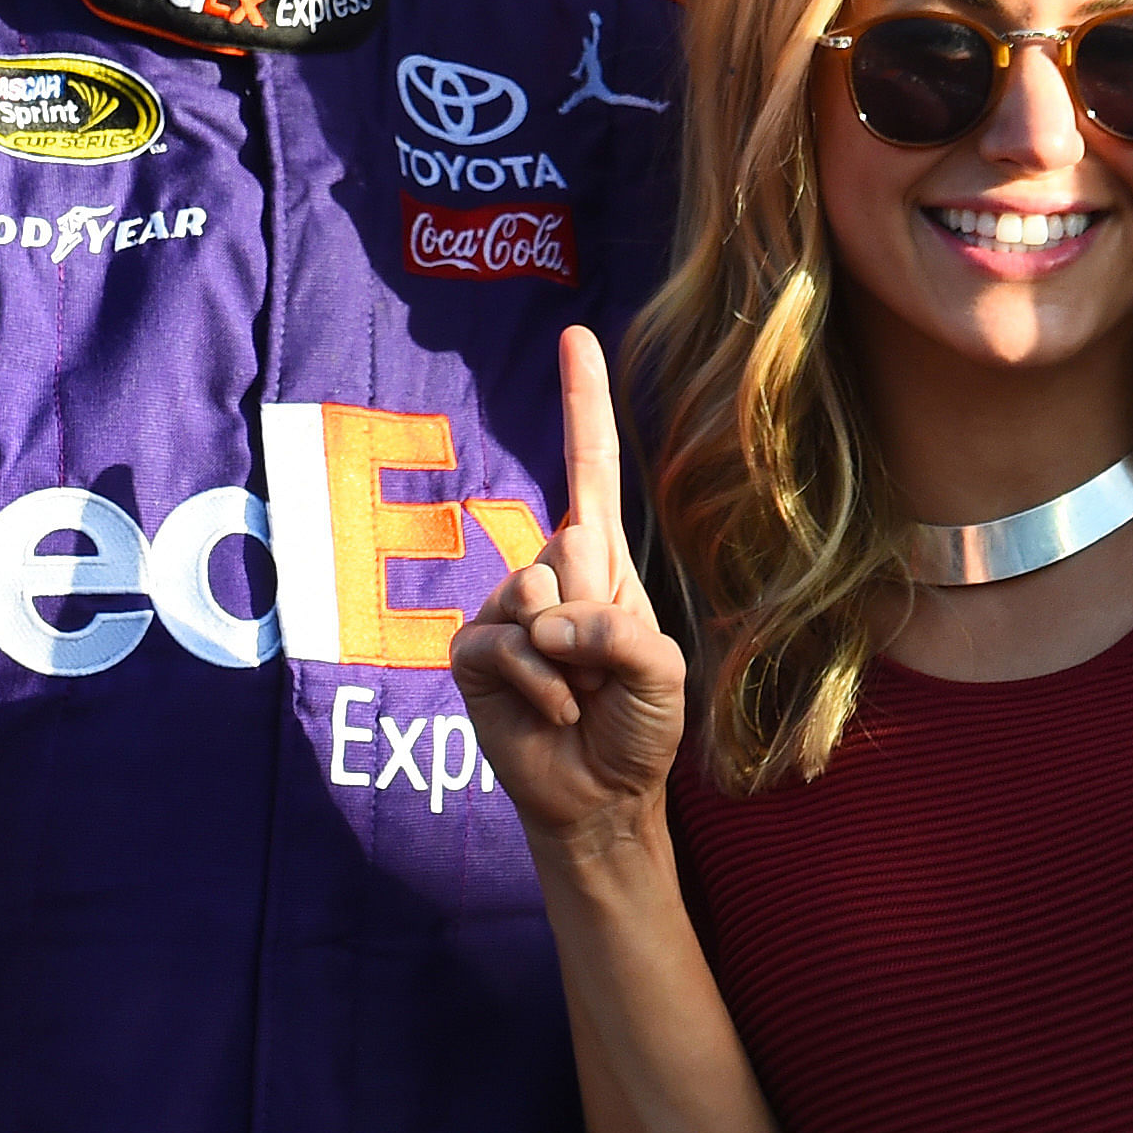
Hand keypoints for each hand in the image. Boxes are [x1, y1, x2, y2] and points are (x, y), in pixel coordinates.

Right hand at [450, 327, 689, 862]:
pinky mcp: (473, 653)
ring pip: (531, 595)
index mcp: (601, 563)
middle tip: (604, 674)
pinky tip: (554, 714)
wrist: (601, 798)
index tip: (575, 334)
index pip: (590, 469)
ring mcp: (506, 611)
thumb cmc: (638, 728)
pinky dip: (539, 686)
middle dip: (598, 617)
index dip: (583, 403)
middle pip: (569, 546)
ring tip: (580, 695)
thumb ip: (617, 628)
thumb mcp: (658, 670)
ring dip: (570, 661)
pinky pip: (503, 645)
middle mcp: (549, 573)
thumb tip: (544, 616)